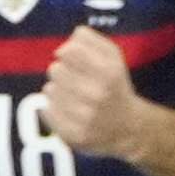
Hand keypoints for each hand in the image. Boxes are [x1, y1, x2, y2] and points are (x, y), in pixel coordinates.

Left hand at [33, 23, 152, 159]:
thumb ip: (90, 39)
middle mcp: (97, 95)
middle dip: (62, 71)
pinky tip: (67, 110)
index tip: (72, 58)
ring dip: (58, 90)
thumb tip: (65, 45)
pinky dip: (53, 108)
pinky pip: (46, 111)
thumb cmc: (115, 84)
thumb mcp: (113, 55)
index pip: (68, 51)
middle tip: (73, 79)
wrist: (128, 128)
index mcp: (108, 72)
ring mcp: (84, 118)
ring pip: (49, 90)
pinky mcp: (73, 135)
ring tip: (72, 96)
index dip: (67, 52)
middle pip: (55, 70)